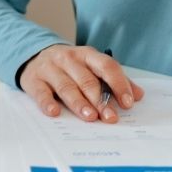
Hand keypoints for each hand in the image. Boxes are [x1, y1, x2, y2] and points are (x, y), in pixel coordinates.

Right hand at [19, 44, 144, 122]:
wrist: (33, 56)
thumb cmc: (69, 66)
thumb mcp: (90, 66)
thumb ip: (114, 79)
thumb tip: (138, 95)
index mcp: (87, 55)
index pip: (106, 66)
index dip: (118, 84)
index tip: (128, 102)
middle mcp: (68, 59)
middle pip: (87, 79)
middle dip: (100, 99)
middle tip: (110, 117)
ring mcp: (50, 68)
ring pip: (66, 86)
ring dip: (79, 102)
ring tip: (90, 117)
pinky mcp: (34, 80)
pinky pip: (41, 92)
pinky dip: (47, 103)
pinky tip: (55, 112)